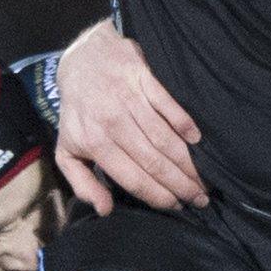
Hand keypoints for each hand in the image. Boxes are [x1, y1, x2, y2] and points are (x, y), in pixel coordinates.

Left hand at [54, 21, 207, 212]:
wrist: (81, 59)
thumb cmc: (77, 112)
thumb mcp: (66, 150)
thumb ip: (82, 183)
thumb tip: (105, 210)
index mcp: (95, 144)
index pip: (131, 177)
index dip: (156, 195)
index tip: (176, 207)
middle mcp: (113, 124)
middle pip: (153, 160)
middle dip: (179, 184)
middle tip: (200, 199)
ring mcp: (130, 100)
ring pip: (164, 137)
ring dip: (187, 161)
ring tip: (203, 179)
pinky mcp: (144, 79)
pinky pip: (168, 104)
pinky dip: (184, 122)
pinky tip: (197, 140)